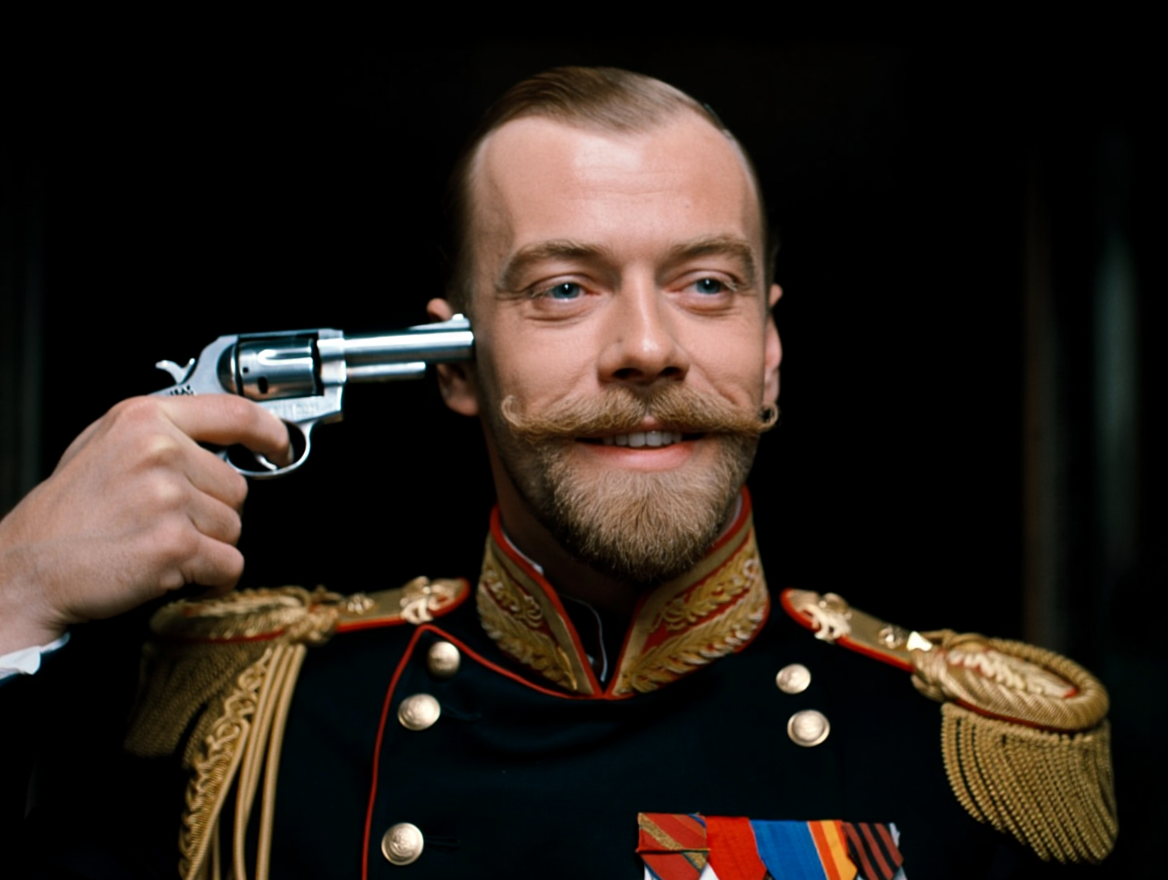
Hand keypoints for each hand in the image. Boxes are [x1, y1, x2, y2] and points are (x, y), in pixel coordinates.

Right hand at [0, 395, 290, 653]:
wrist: (27, 569)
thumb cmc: (66, 514)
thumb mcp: (103, 446)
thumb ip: (160, 435)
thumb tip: (221, 438)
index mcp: (145, 419)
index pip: (233, 413)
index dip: (269, 432)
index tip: (281, 445)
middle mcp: (160, 452)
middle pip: (237, 487)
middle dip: (212, 512)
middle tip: (164, 524)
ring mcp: (169, 497)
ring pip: (234, 528)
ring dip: (207, 546)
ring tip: (158, 546)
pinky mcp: (175, 544)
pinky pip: (229, 565)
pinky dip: (212, 579)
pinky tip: (177, 575)